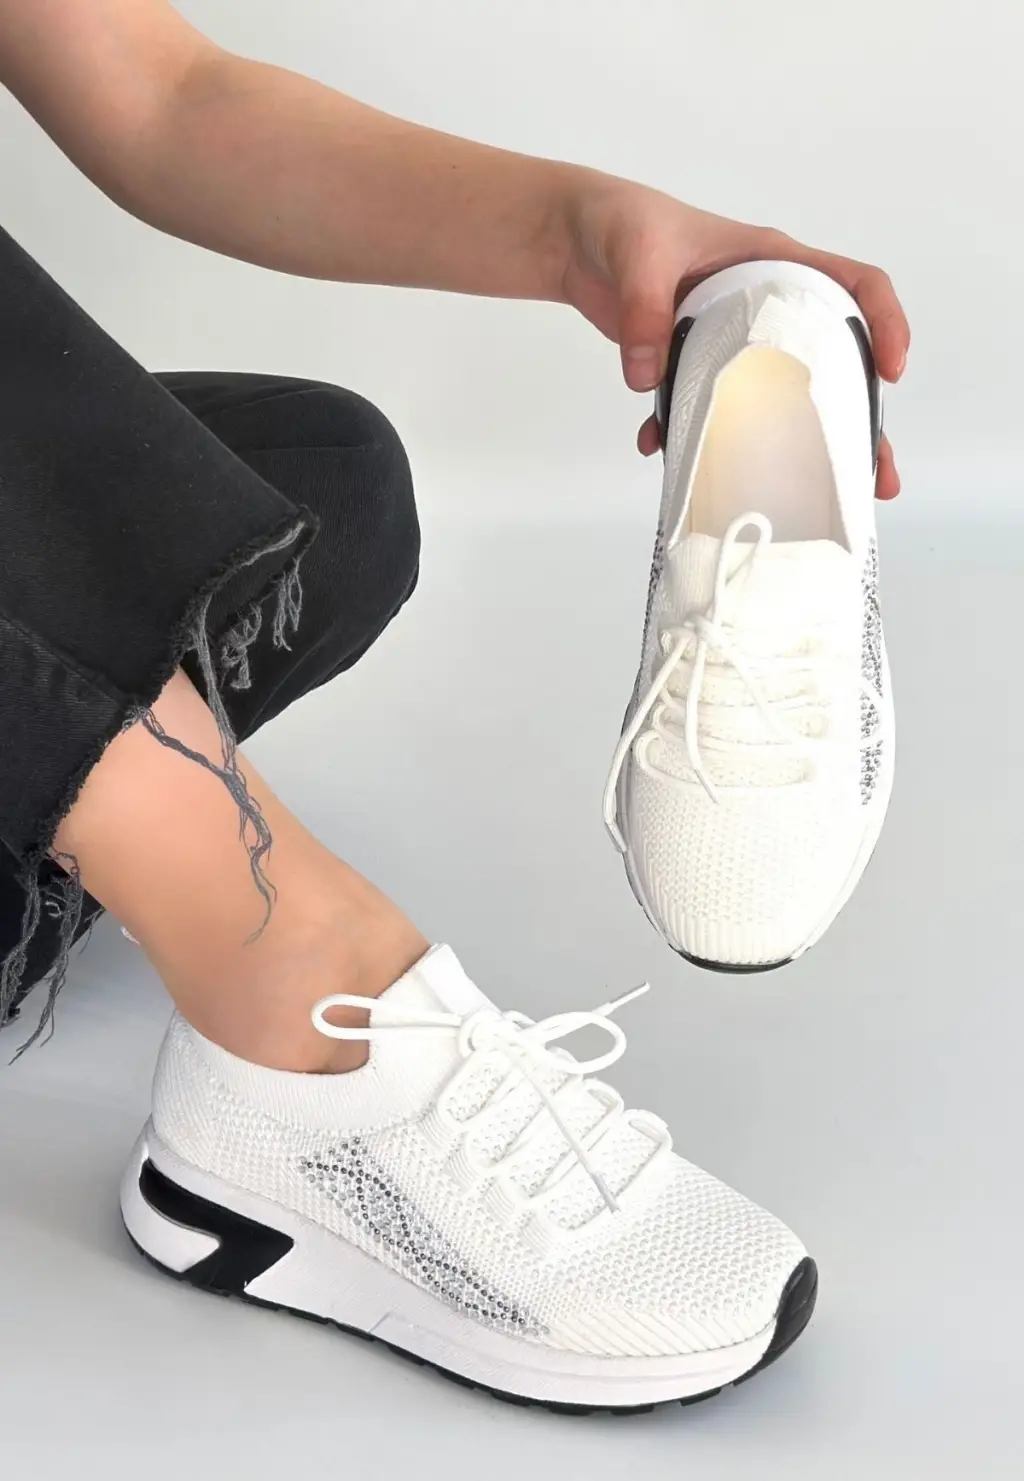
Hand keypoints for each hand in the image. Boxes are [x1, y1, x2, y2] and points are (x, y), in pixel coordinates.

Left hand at [560, 175, 908, 498]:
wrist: (574, 239)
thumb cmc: (619, 222)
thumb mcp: (636, 253)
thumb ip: (644, 309)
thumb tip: (648, 378)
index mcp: (772, 262)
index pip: (853, 285)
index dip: (882, 323)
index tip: (890, 371)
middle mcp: (763, 304)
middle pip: (829, 363)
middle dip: (854, 421)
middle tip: (872, 475)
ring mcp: (730, 340)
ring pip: (775, 399)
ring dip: (786, 450)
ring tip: (807, 497)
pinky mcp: (693, 365)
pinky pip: (706, 410)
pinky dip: (689, 438)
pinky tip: (663, 455)